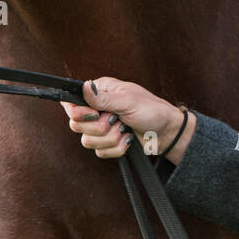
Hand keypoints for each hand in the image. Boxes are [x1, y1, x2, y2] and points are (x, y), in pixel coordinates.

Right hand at [59, 77, 188, 159]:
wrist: (166, 132)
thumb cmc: (151, 110)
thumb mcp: (128, 101)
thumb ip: (103, 98)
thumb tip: (84, 86)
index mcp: (100, 92)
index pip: (71, 103)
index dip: (78, 112)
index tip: (95, 114)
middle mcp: (97, 109)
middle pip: (77, 125)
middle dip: (100, 127)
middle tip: (117, 120)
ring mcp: (101, 127)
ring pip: (88, 141)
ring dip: (111, 138)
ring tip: (125, 129)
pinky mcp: (107, 143)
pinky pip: (100, 152)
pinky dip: (116, 148)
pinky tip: (127, 139)